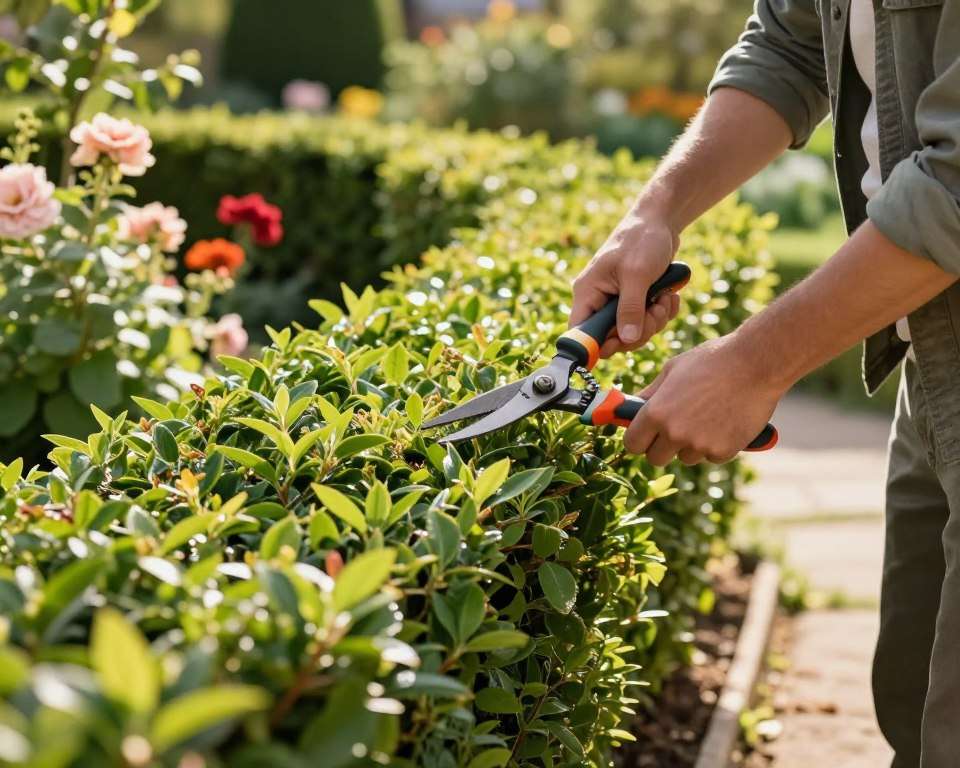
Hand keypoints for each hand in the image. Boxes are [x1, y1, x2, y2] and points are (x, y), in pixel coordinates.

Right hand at [570, 210, 680, 357]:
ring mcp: (617, 302)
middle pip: (611, 337)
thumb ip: (630, 309)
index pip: (580, 331)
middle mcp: (599, 300)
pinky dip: (662, 313)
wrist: (660, 221)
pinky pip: (647, 321)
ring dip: (654, 320)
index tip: (622, 342)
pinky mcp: (635, 301)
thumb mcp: (637, 275)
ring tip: (665, 298)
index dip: (597, 344)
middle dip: (638, 330)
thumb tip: (627, 340)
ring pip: (633, 332)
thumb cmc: (642, 240)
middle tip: (655, 312)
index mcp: (588, 293)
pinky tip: (670, 296)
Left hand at [624, 334, 785, 465]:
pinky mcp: (723, 451)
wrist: (756, 364)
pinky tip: (725, 421)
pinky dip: (715, 445)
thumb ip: (650, 394)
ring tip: (707, 418)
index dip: (638, 440)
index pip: (632, 444)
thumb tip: (631, 407)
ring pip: (685, 458)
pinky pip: (711, 456)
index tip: (644, 435)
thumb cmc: (712, 360)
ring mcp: (699, 444)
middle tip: (674, 430)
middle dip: (662, 447)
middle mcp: (674, 432)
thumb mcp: (672, 370)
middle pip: (655, 458)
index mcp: (656, 412)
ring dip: (690, 445)